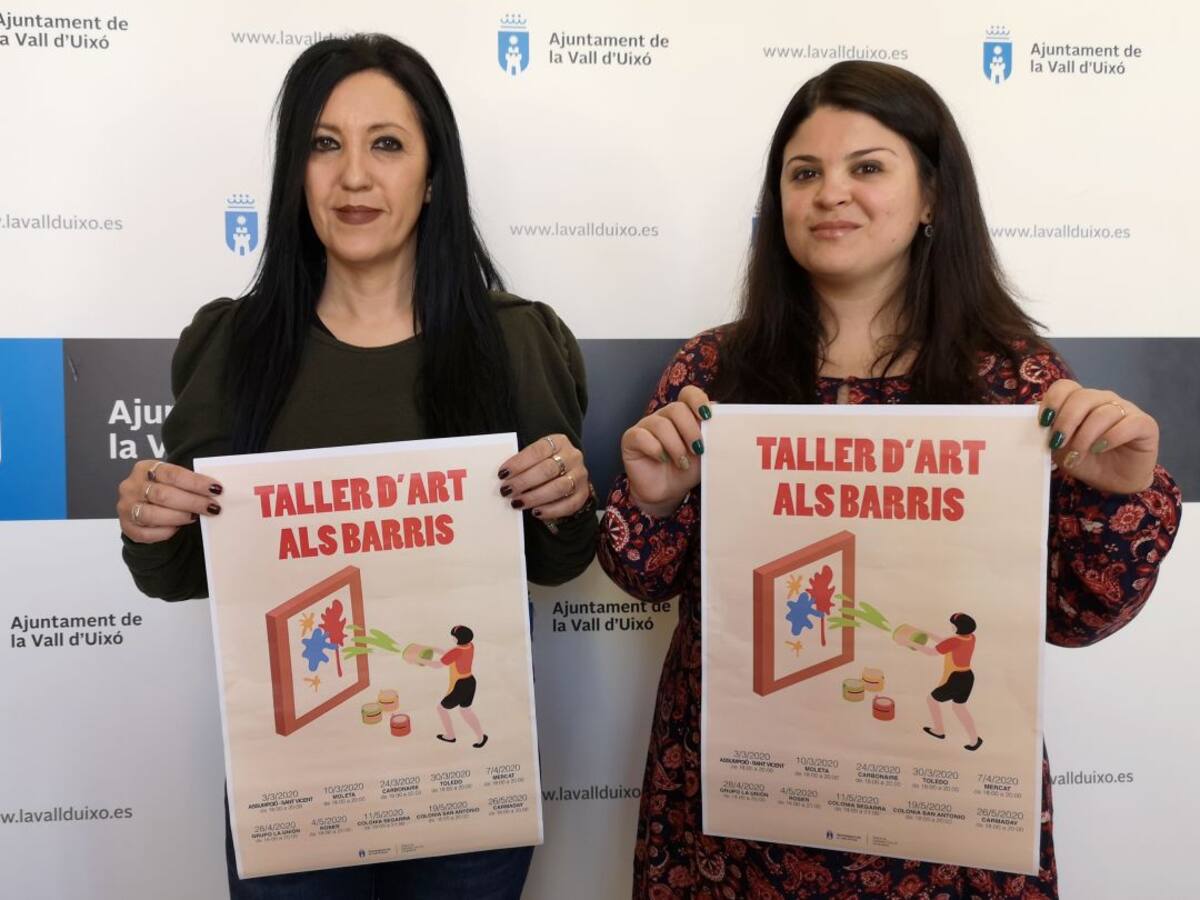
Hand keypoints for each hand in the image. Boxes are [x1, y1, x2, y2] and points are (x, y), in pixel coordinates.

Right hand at [116, 460, 223, 543]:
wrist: (142, 505)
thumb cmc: (164, 488)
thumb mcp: (172, 479)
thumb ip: (188, 482)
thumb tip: (216, 490)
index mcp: (145, 468)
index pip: (172, 474)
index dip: (196, 482)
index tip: (216, 489)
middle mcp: (131, 487)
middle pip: (163, 495)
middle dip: (192, 502)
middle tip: (212, 507)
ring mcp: (126, 507)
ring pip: (153, 515)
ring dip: (179, 517)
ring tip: (195, 517)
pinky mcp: (127, 527)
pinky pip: (147, 533)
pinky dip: (165, 532)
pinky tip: (178, 528)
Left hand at [497, 434, 589, 520]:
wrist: (565, 472)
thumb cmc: (542, 463)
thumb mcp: (535, 456)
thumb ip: (522, 463)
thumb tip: (503, 476)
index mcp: (558, 442)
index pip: (538, 450)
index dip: (519, 463)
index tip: (503, 473)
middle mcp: (572, 456)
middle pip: (547, 470)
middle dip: (524, 481)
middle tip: (506, 490)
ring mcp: (580, 475)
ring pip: (558, 488)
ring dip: (535, 497)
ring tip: (517, 503)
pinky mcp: (583, 493)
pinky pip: (568, 504)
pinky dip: (551, 510)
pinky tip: (535, 512)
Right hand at [620, 385, 710, 516]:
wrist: (668, 491)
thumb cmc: (688, 469)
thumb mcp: (707, 453)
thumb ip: (715, 436)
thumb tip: (727, 423)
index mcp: (684, 414)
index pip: (689, 393)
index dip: (698, 401)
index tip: (708, 417)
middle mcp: (664, 416)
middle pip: (676, 409)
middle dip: (690, 431)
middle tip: (698, 450)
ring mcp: (646, 426)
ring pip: (660, 424)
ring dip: (675, 446)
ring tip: (682, 463)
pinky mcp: (631, 439)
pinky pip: (641, 436)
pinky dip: (655, 450)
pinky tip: (662, 460)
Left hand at [1039, 380, 1158, 493]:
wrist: (1114, 482)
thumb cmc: (1087, 462)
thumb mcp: (1062, 450)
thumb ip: (1052, 434)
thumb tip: (1043, 424)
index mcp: (1081, 402)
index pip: (1066, 387)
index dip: (1053, 401)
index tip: (1043, 422)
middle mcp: (1103, 400)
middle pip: (1082, 397)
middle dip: (1066, 421)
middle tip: (1058, 442)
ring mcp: (1126, 409)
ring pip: (1103, 412)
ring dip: (1085, 436)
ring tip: (1077, 454)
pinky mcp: (1145, 424)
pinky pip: (1128, 423)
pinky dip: (1111, 436)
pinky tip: (1100, 448)